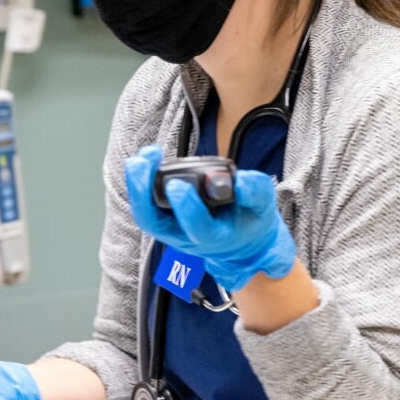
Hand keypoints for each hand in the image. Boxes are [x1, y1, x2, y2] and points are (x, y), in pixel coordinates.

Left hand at [124, 146, 295, 291]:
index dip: (187, 207)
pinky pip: (146, 206)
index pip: (197, 227)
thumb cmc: (250, 219)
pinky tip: (143, 162)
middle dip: (145, 193)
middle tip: (144, 163)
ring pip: (146, 216)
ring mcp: (172, 231)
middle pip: (157, 223)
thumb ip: (255, 192)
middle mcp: (187, 238)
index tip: (178, 184)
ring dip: (137, 187)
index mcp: (216, 237)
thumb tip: (240, 181)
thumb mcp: (262, 206)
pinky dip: (140, 185)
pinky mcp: (165, 220)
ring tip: (139, 159)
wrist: (242, 240)